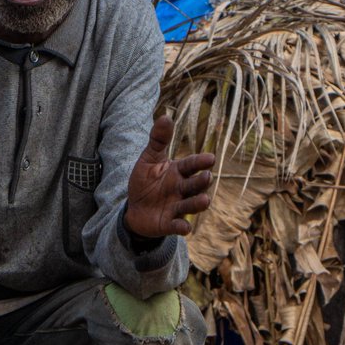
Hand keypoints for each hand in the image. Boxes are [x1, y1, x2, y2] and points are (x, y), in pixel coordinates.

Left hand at [124, 115, 214, 237]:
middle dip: (201, 182)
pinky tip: (186, 228)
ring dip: (198, 203)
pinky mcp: (169, 224)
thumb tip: (166, 116)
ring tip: (205, 200)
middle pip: (195, 185)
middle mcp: (182, 189)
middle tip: (207, 177)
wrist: (135, 209)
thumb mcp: (148, 159)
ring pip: (191, 205)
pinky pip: (178, 225)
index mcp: (178, 172)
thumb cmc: (145, 182)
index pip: (191, 165)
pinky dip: (182, 227)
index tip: (210, 159)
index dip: (200, 162)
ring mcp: (177, 207)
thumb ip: (158, 141)